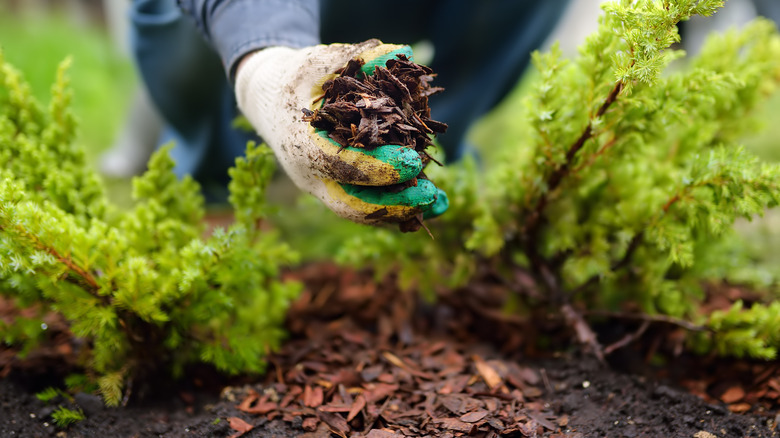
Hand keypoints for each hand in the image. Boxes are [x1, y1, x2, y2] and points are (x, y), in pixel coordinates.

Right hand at [235, 39, 447, 224]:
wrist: (268, 100)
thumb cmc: (296, 77)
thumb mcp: (320, 61)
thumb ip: (358, 58)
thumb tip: (401, 52)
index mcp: (301, 144)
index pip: (341, 164)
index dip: (378, 167)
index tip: (414, 161)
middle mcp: (309, 175)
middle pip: (351, 204)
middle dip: (393, 204)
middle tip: (431, 195)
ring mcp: (322, 187)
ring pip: (361, 211)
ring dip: (402, 211)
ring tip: (440, 203)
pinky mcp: (335, 190)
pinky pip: (367, 206)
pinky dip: (398, 207)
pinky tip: (432, 203)